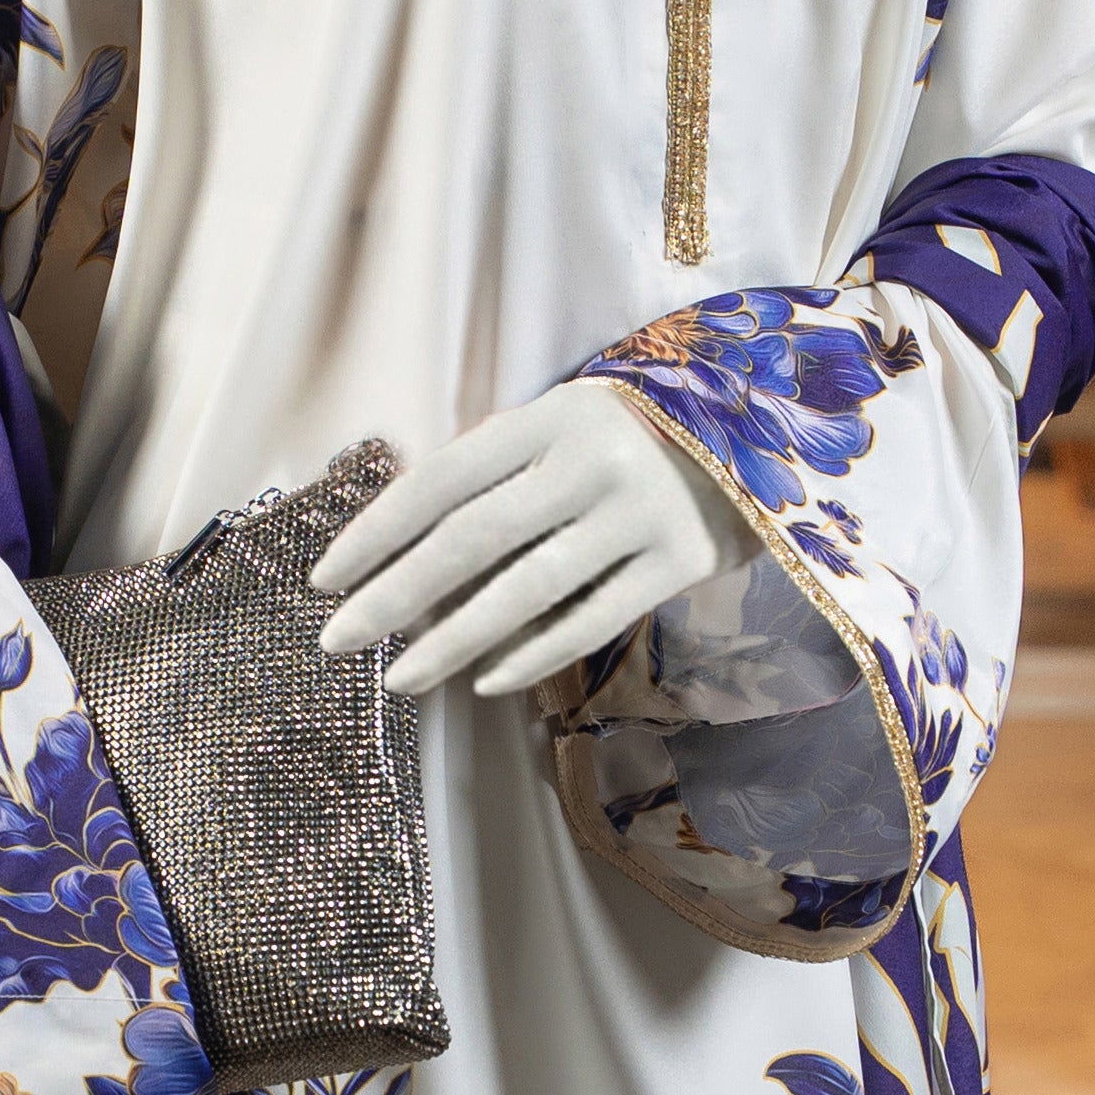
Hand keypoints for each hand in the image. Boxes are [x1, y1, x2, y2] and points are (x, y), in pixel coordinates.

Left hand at [313, 381, 742, 702]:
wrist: (769, 428)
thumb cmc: (636, 434)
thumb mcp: (567, 425)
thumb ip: (500, 473)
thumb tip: (404, 553)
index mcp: (550, 414)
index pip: (442, 478)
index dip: (378, 530)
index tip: (325, 579)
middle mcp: (593, 457)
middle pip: (472, 537)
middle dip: (395, 595)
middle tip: (338, 640)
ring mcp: (642, 511)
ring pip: (527, 589)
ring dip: (453, 642)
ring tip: (401, 681)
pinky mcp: (684, 560)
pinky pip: (593, 620)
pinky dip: (534, 655)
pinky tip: (486, 681)